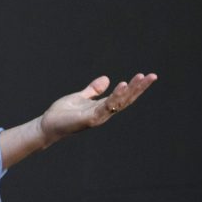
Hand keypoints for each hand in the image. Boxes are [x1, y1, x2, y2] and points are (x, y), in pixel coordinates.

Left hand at [39, 72, 157, 144]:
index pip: (123, 96)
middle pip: (126, 99)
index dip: (135, 87)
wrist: (48, 125)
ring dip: (130, 90)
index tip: (147, 76)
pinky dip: (114, 97)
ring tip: (140, 78)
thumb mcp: (81, 97)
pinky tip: (121, 86)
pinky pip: (105, 107)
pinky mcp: (89, 119)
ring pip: (118, 103)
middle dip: (139, 88)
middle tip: (152, 76)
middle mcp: (104, 112)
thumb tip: (107, 78)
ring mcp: (98, 117)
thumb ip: (93, 89)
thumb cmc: (64, 113)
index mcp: (103, 107)